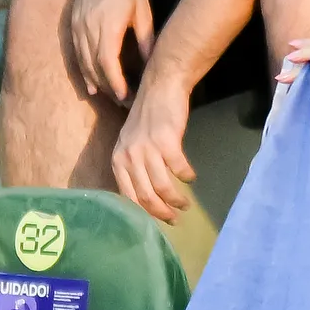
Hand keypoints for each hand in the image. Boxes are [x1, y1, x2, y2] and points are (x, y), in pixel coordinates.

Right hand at [64, 0, 153, 104]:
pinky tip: (90, 83)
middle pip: (94, 65)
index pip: (108, 62)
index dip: (115, 83)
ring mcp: (77, 23)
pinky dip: (82, 69)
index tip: (125, 98)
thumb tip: (152, 67)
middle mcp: (88, 25)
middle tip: (122, 103)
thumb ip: (146, 40)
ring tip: (107, 97)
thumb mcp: (144, 12)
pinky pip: (76, 51)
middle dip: (107, 87)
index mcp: (108, 23)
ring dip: (94, 81)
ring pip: (82, 60)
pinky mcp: (72, 22)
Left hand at [108, 72, 197, 224]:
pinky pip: (180, 170)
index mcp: (118, 159)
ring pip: (162, 188)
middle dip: (162, 212)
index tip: (158, 220)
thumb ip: (134, 166)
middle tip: (175, 218)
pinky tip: (191, 176)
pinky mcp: (166, 143)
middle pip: (145, 196)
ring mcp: (147, 150)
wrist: (160, 89)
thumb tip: (146, 195)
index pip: (128, 196)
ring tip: (185, 204)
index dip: (144, 213)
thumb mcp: (131, 144)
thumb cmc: (147, 117)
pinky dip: (187, 176)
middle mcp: (129, 156)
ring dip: (177, 200)